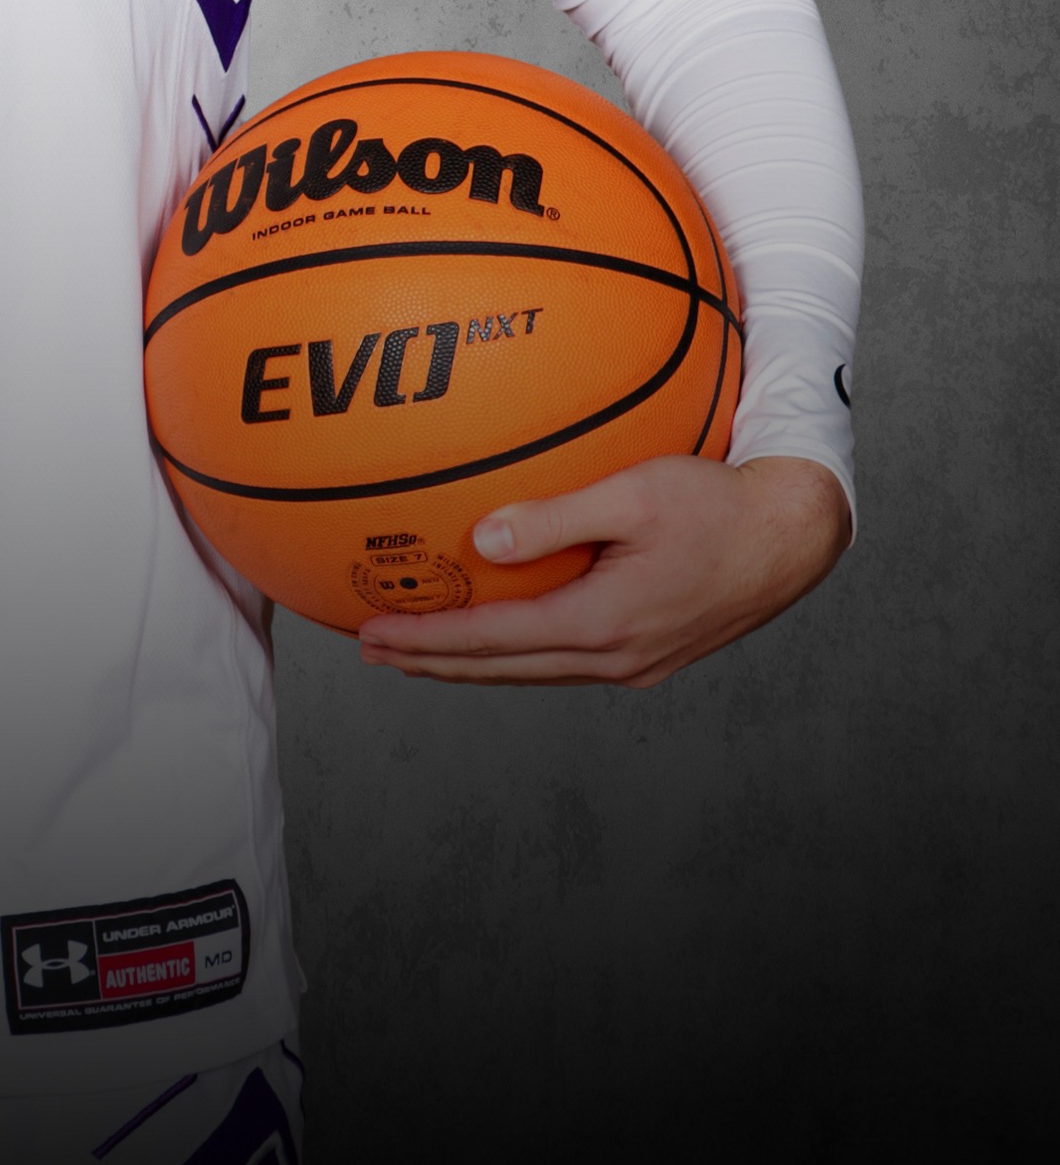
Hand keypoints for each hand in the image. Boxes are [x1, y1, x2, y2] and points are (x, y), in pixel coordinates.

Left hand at [355, 454, 851, 687]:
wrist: (794, 536)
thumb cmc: (718, 502)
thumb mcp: (635, 495)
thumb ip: (556, 518)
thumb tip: (483, 539)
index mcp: (605, 624)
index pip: (493, 641)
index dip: (426, 641)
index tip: (370, 636)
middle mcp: (617, 657)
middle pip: (503, 669)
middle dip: (433, 662)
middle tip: (371, 652)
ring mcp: (636, 662)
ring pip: (533, 669)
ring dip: (473, 661)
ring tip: (418, 650)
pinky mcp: (649, 651)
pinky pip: (563, 657)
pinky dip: (516, 650)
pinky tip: (497, 631)